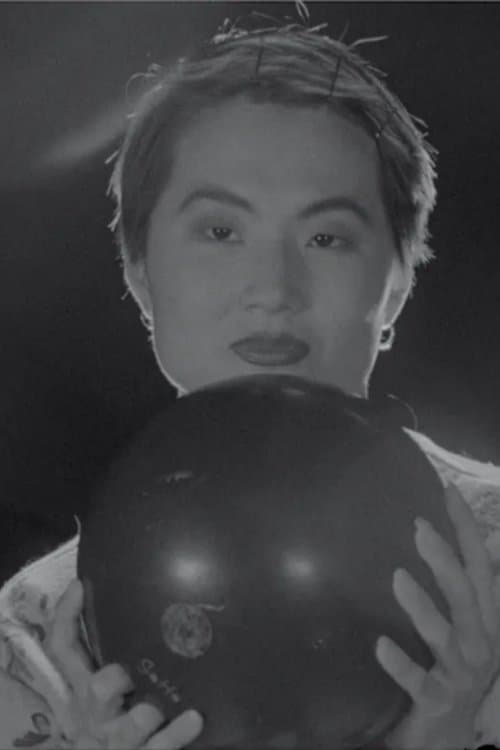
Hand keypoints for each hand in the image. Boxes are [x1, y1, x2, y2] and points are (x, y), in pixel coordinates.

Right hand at [47, 579, 202, 747]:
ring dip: (144, 713)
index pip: (62, 650)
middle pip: (94, 692)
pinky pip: (162, 745)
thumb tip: (126, 587)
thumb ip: (113, 644)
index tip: (80, 585)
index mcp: (82, 688)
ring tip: (158, 706)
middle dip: (109, 682)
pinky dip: (178, 731)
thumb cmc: (117, 713)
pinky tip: (194, 716)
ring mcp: (120, 740)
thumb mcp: (103, 683)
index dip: (65, 618)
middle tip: (126, 673)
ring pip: (129, 726)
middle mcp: (96, 713)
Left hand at [375, 483, 499, 749]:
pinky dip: (401, 664)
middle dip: (445, 561)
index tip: (447, 491)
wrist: (449, 734)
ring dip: (423, 608)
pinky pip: (419, 683)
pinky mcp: (438, 701)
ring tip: (397, 578)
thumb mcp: (461, 625)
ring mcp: (461, 673)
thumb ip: (456, 586)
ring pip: (445, 636)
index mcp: (484, 618)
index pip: (480, 565)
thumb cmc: (451, 668)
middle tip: (418, 527)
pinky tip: (379, 645)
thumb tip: (444, 536)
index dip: (466, 528)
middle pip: (466, 595)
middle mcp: (479, 641)